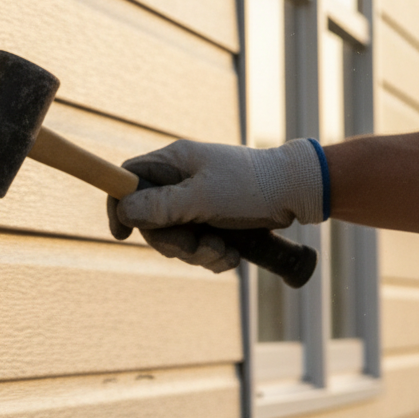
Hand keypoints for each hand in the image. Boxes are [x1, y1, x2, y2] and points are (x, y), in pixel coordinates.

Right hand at [110, 138, 325, 270]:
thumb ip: (160, 205)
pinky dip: (214, 255)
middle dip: (175, 243)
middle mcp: (179, 179)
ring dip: (199, 253)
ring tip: (226, 252)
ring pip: (176, 237)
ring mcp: (195, 200)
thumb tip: (124, 211)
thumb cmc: (251, 187)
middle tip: (200, 247)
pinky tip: (234, 254)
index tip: (123, 235)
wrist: (298, 193)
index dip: (119, 206)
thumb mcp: (202, 198)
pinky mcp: (212, 218)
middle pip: (151, 220)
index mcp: (173, 162)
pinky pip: (198, 245)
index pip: (127, 179)